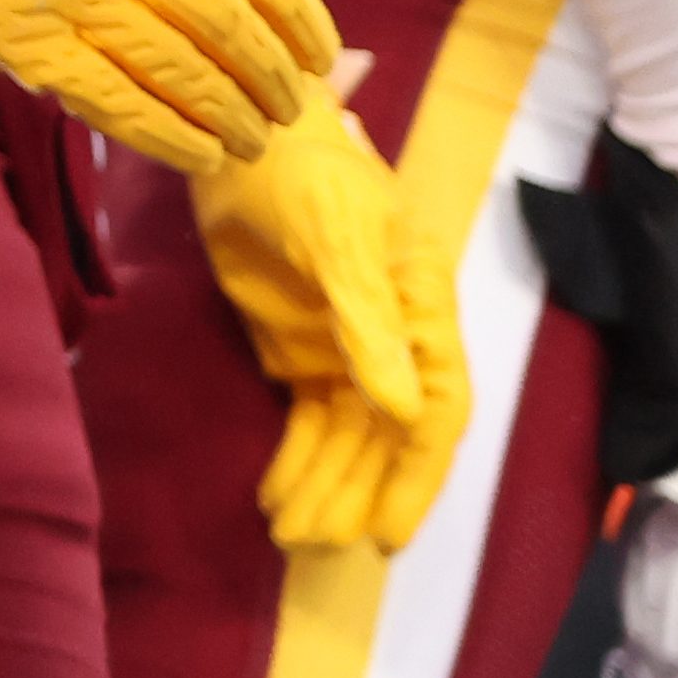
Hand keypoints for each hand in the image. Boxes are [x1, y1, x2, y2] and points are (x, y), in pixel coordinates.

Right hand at [0, 0, 335, 170]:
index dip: (298, 19)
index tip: (318, 53)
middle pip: (228, 27)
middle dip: (273, 78)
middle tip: (292, 106)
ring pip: (183, 72)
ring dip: (233, 116)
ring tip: (254, 140)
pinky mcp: (27, 45)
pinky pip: (118, 104)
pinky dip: (171, 136)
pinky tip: (202, 152)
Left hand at [197, 82, 468, 549]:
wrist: (241, 133)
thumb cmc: (303, 169)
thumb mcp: (336, 235)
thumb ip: (367, 320)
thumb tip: (405, 412)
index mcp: (423, 313)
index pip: (436, 412)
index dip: (416, 475)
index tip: (388, 533)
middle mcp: (393, 343)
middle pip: (388, 439)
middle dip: (358, 494)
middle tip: (315, 544)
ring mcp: (344, 349)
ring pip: (346, 440)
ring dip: (324, 488)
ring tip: (289, 534)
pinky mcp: (297, 350)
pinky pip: (307, 422)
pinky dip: (295, 462)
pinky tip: (274, 498)